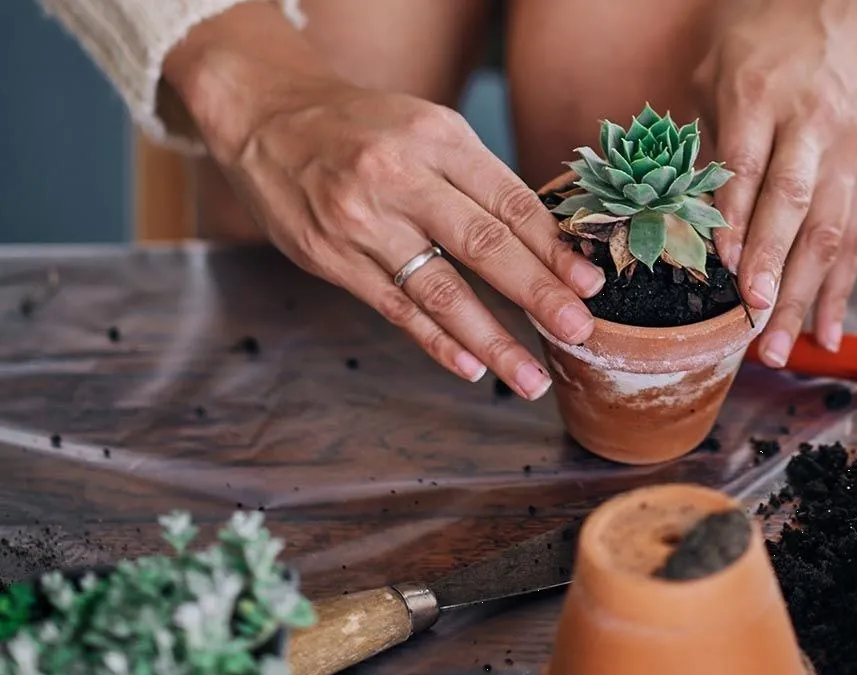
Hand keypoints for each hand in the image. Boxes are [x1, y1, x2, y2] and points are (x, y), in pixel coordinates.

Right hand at [163, 4, 604, 400]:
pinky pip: (395, 307)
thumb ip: (479, 183)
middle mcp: (399, 177)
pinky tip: (470, 366)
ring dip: (492, 339)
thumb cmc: (364, 127)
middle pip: (483, 245)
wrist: (266, 116)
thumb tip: (548, 247)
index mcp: (437, 138)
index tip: (590, 286)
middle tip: (578, 331)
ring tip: (530, 377)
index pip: (510, 203)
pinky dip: (436, 341)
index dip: (554, 250)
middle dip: (537, 294)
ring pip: (440, 290)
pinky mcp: (332, 258)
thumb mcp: (427, 130)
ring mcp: (362, 221)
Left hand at [692, 0, 856, 365]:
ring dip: (804, 296)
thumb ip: (704, 134)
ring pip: (831, 232)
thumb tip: (676, 207)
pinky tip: (828, 333)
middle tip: (752, 317)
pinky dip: (843, 291)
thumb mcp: (723, 68)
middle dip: (772, 266)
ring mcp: (850, 152)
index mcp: (762, 96)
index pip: (748, 165)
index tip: (721, 268)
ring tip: (778, 347)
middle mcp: (812, 126)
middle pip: (794, 205)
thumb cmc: (775, 41)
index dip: (735, 220)